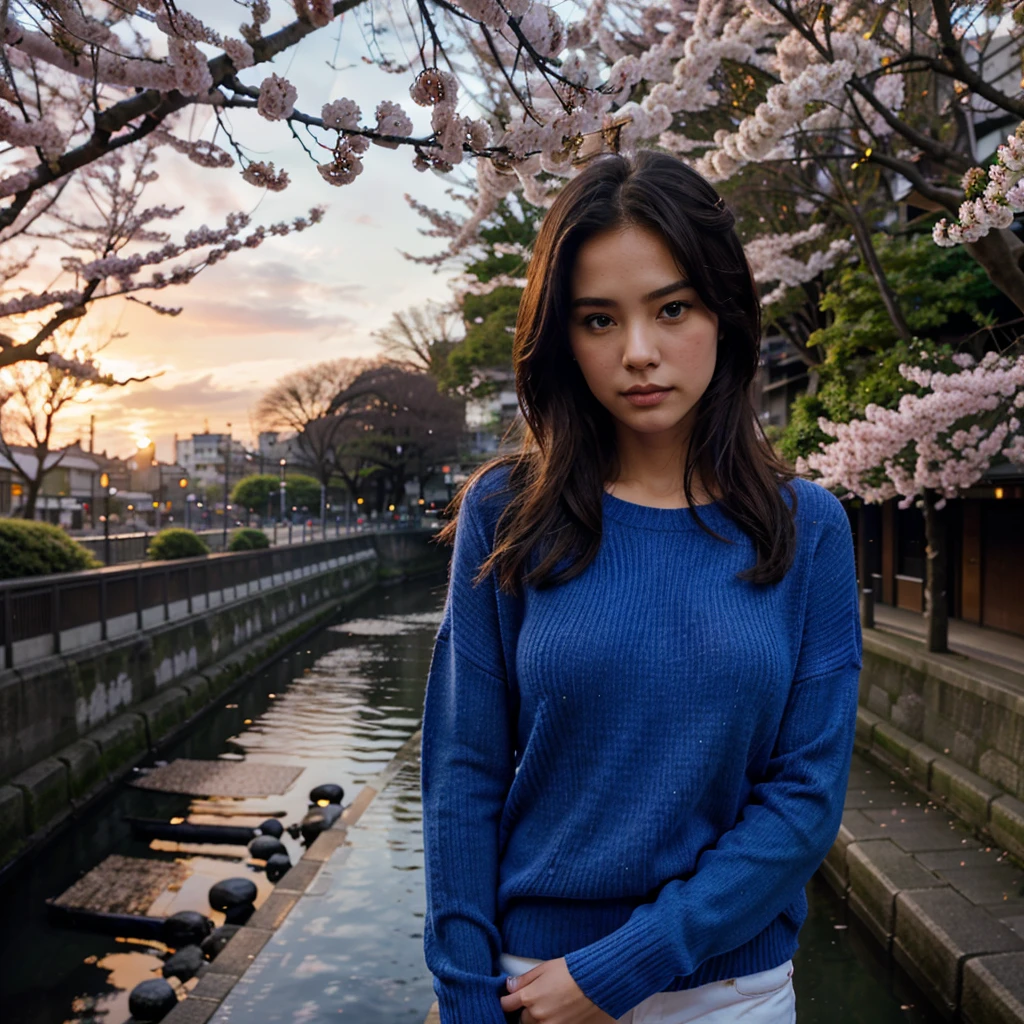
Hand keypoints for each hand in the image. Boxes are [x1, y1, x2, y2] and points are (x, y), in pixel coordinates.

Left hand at [499, 957, 615, 1023]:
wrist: (594, 982)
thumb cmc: (570, 971)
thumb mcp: (543, 968)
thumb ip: (524, 979)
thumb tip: (509, 985)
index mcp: (530, 996)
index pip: (507, 1004)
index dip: (507, 1000)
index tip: (509, 998)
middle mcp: (537, 1015)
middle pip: (522, 1018)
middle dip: (525, 1009)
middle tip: (534, 1000)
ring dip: (536, 1018)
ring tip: (547, 1005)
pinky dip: (549, 1021)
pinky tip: (555, 1012)